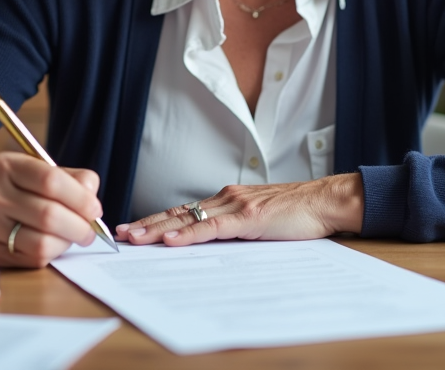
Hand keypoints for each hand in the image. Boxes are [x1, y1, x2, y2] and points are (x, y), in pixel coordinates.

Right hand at [0, 151, 102, 267]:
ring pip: (42, 243)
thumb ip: (71, 179)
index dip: (80, 198)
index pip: (50, 181)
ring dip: (67, 243)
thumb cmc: (17, 188)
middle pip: (49, 215)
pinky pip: (33, 259)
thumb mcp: (39, 171)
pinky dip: (52, 253)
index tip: (94, 209)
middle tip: (90, 230)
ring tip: (73, 237)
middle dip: (79, 226)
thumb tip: (92, 198)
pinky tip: (54, 244)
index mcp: (6, 166)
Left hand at [116, 173, 363, 246]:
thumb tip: (210, 245)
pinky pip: (212, 227)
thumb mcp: (258, 222)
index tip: (134, 230)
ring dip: (159, 228)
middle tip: (120, 234)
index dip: (157, 220)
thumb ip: (235, 229)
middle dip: (147, 224)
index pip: (184, 211)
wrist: (324, 201)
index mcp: (227, 200)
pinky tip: (170, 240)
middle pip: (178, 212)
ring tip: (135, 238)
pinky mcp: (248, 217)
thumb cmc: (296, 214)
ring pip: (188, 218)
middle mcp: (226, 198)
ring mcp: (235, 205)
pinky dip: (189, 233)